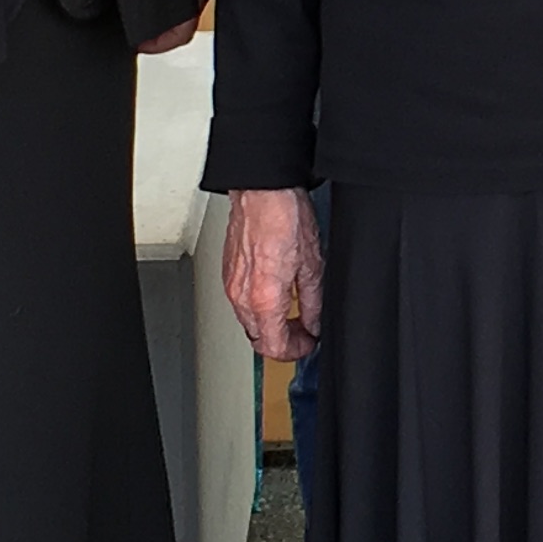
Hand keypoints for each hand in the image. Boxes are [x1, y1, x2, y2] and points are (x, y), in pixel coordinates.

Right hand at [223, 187, 324, 360]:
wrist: (262, 190)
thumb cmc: (285, 216)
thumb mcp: (313, 264)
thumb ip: (314, 301)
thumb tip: (315, 322)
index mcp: (264, 297)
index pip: (274, 346)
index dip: (295, 351)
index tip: (309, 343)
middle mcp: (242, 295)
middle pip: (258, 338)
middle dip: (283, 341)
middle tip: (304, 331)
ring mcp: (231, 284)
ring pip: (248, 322)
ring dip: (270, 325)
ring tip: (292, 314)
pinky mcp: (227, 273)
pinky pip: (240, 303)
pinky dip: (258, 308)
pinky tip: (275, 295)